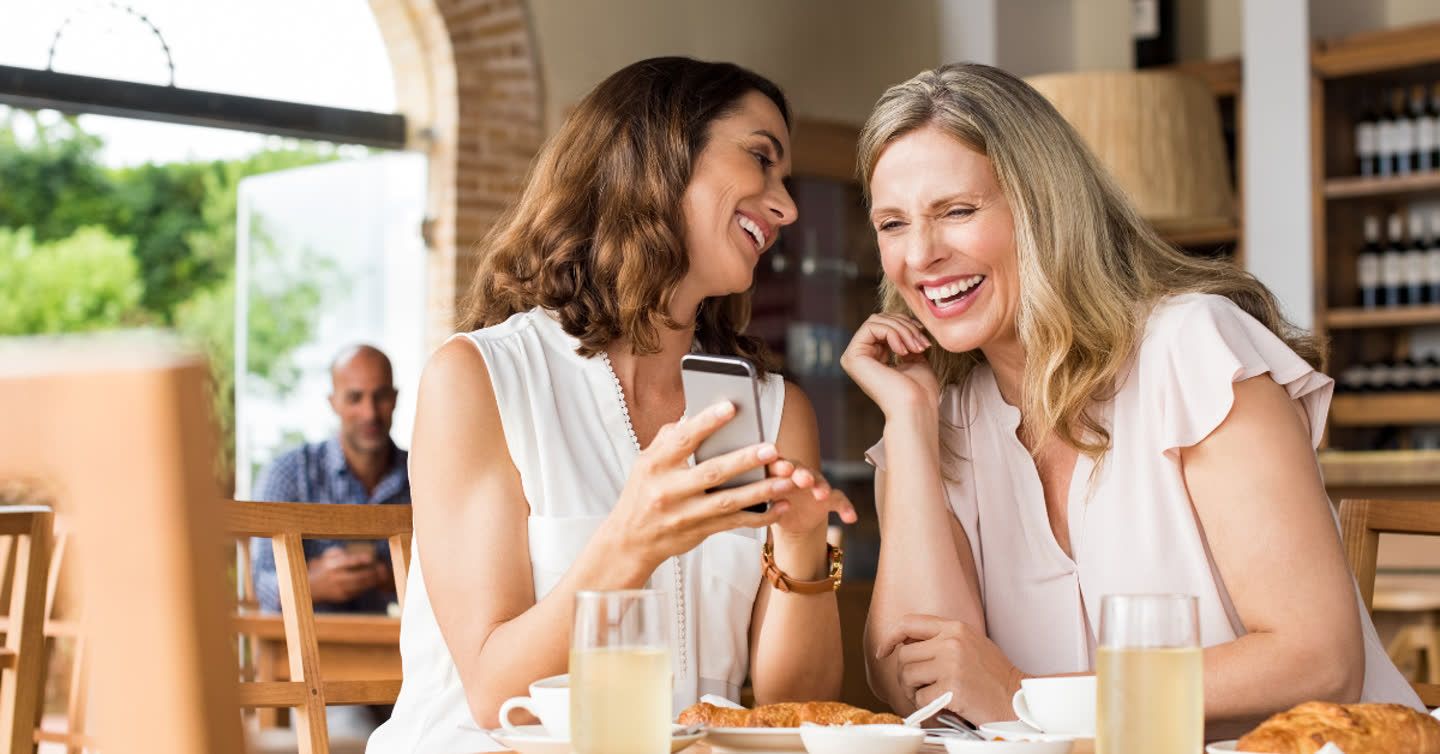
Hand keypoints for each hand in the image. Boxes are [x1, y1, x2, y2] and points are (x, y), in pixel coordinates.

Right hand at [308, 546, 381, 603]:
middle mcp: (336, 578)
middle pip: (358, 576)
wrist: (311, 588)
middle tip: (380, 568)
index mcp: (333, 566)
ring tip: (378, 576)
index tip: (370, 558)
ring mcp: (340, 589)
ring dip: (371, 581)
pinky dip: (366, 587)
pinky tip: (371, 583)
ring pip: (360, 586)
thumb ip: (336, 552)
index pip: (349, 562)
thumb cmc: (322, 569)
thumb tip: (348, 550)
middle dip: (371, 573)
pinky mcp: (342, 597)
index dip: (361, 560)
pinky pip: (357, 592)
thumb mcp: (325, 557)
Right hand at [601, 400, 796, 570]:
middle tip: (772, 449)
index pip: (684, 440)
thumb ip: (669, 439)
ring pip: (728, 501)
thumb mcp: (645, 463)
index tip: (731, 407)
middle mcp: (669, 490)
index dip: (707, 422)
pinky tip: (780, 507)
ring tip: (787, 480)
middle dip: (744, 460)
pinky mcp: (699, 532)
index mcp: (655, 465)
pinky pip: (734, 523)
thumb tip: (694, 415)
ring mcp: (685, 514)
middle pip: (712, 472)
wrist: (630, 541)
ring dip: (761, 491)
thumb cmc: (642, 494)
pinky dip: (760, 516)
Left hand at [765, 458, 856, 539]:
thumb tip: (765, 507)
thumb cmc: (773, 510)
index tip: (784, 469)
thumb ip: (767, 506)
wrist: (789, 523)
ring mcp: (814, 486)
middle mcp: (797, 476)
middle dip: (803, 474)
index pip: (778, 466)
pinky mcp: (829, 498)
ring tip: (823, 495)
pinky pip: (839, 500)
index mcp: (777, 475)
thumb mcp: (765, 510)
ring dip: (821, 487)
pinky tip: (850, 517)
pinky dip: (846, 508)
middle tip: (805, 480)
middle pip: (800, 470)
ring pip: (820, 482)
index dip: (781, 466)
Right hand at [840, 314, 940, 418]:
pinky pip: (871, 327)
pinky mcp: (852, 357)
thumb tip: (905, 323)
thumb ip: (906, 341)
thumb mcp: (914, 358)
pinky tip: (902, 351)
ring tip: (916, 347)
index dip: (906, 325)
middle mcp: (858, 357)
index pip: (884, 325)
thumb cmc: (919, 391)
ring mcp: (852, 357)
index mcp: (871, 359)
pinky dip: (892, 333)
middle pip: (879, 319)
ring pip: (876, 320)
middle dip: (905, 326)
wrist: (916, 407)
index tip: (924, 339)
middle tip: (922, 343)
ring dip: (902, 330)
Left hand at [876, 613, 1025, 723]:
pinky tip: (942, 705)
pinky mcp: (952, 688)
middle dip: (905, 674)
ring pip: (907, 676)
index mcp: (955, 627)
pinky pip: (920, 697)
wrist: (1017, 698)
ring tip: (930, 696)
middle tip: (917, 687)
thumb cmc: (993, 675)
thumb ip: (941, 640)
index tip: (884, 651)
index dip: (890, 637)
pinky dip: (925, 706)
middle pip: (904, 655)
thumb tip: (905, 644)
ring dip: (913, 691)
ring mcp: (952, 664)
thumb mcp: (970, 644)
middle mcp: (952, 642)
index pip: (909, 623)